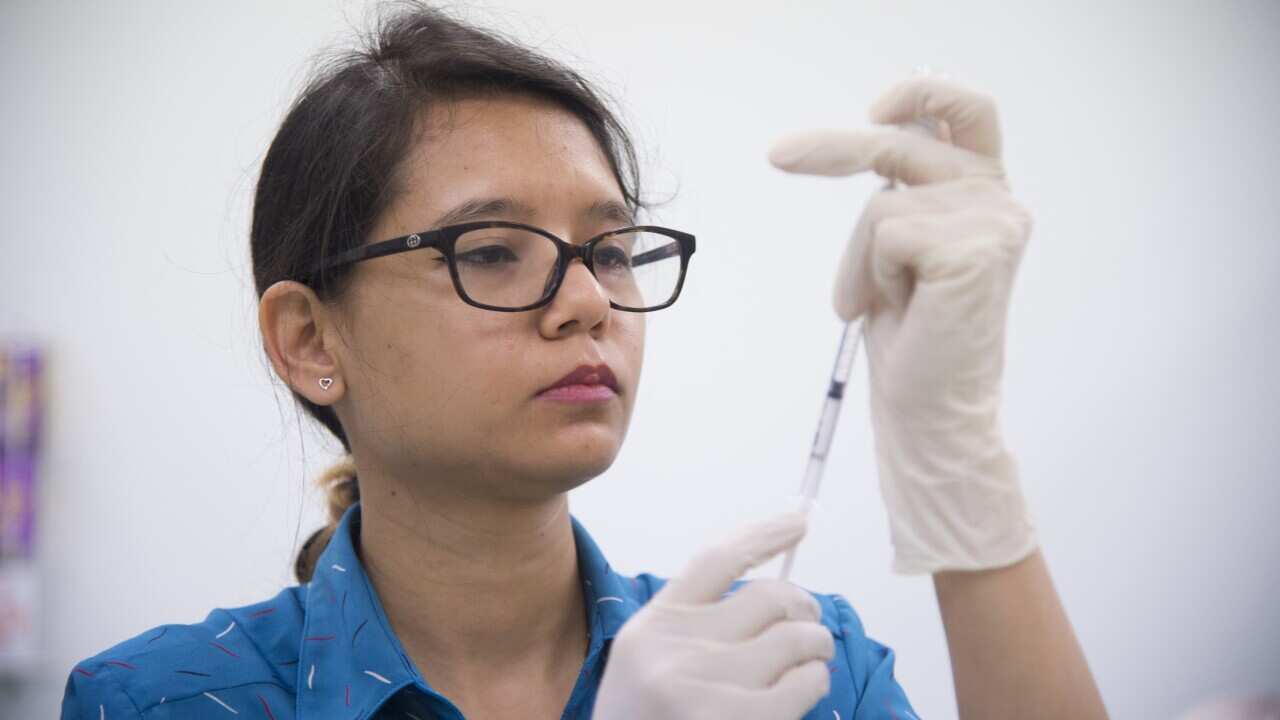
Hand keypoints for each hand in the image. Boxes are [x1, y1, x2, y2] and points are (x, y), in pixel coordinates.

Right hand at [593, 511, 834, 718]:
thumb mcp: (649, 662)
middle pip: (768, 596)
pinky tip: (803, 692)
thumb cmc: (649, 719)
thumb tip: (775, 596)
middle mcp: (675, 648)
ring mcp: (703, 686)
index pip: (716, 559)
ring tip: (809, 663)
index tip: (801, 517)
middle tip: (808, 628)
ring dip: (815, 649)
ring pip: (796, 638)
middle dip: (802, 608)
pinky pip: (803, 685)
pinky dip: (813, 684)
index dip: (764, 533)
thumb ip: (695, 626)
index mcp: (654, 625)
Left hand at [766, 75, 1038, 573]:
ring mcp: (991, 224)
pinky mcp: (970, 250)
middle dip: (830, 150)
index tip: (878, 104)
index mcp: (986, 197)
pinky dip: (865, 275)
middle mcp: (999, 203)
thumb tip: (880, 136)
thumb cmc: (911, 339)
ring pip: (879, 203)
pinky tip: (894, 310)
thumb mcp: (898, 252)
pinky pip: (881, 233)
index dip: (925, 93)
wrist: (928, 412)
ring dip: (858, 260)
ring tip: (881, 303)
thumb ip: (903, 193)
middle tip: (776, 156)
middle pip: (902, 145)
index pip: (970, 115)